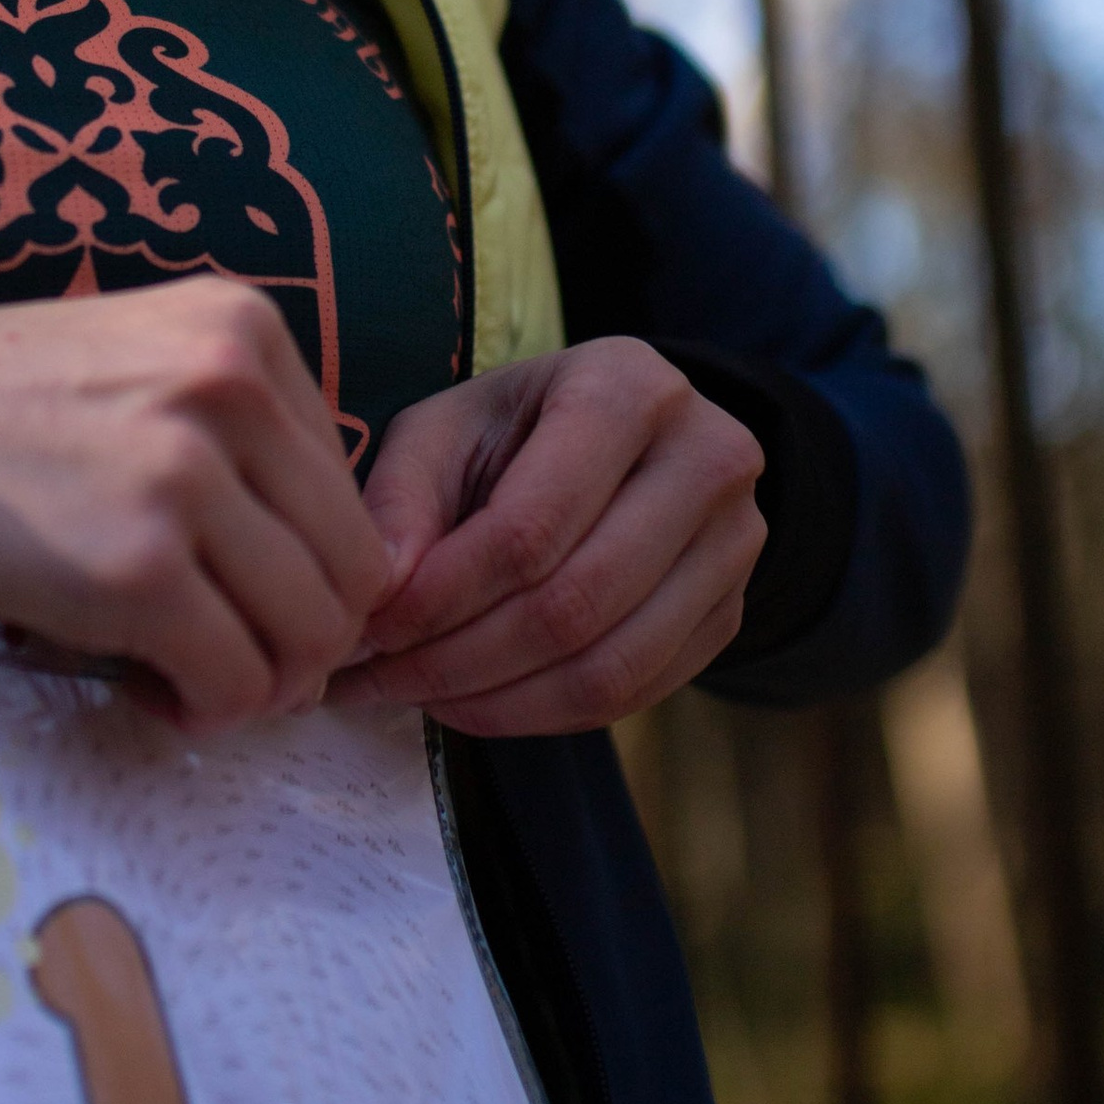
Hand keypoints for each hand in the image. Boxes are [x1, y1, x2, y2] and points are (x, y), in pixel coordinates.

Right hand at [0, 277, 389, 730]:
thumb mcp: (128, 366)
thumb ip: (231, 431)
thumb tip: (313, 559)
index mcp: (241, 323)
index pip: (349, 487)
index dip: (305, 567)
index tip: (235, 596)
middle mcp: (230, 382)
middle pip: (353, 566)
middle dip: (299, 641)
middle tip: (224, 663)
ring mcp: (187, 472)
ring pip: (311, 633)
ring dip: (255, 682)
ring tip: (178, 676)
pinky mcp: (137, 569)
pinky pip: (236, 681)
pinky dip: (202, 710)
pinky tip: (141, 687)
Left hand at [337, 338, 763, 736]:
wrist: (624, 443)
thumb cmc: (517, 431)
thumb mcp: (444, 430)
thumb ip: (401, 501)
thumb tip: (382, 597)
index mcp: (627, 388)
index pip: (530, 526)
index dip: (441, 597)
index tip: (369, 633)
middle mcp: (706, 458)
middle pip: (573, 604)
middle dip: (458, 661)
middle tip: (378, 681)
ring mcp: (735, 542)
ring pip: (608, 666)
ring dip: (495, 702)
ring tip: (419, 697)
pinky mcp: (731, 612)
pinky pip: (634, 694)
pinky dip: (543, 715)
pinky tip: (478, 702)